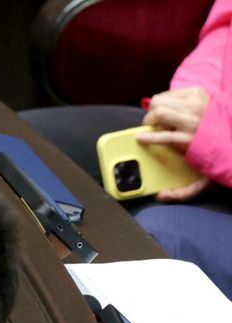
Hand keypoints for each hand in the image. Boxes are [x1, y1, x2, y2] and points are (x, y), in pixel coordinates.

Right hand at [139, 87, 211, 202]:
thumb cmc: (218, 157)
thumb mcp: (204, 181)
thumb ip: (183, 192)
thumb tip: (159, 196)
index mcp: (189, 140)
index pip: (162, 136)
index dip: (146, 138)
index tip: (139, 138)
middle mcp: (191, 120)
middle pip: (158, 112)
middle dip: (149, 120)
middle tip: (150, 126)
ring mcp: (196, 104)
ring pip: (161, 100)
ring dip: (156, 108)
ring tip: (159, 116)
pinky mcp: (199, 93)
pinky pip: (172, 92)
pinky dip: (167, 98)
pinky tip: (171, 106)